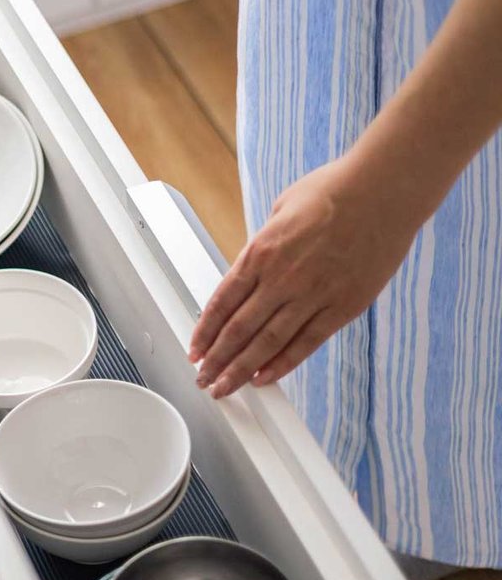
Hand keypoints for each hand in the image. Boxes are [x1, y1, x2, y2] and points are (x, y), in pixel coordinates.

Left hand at [188, 155, 423, 397]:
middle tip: (204, 379)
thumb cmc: (334, 191)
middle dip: (216, 359)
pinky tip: (265, 378)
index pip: (222, 302)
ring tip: (225, 388)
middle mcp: (281, 278)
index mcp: (260, 253)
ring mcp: (313, 295)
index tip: (195, 350)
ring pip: (268, 343)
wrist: (385, 190)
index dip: (204, 331)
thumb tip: (252, 266)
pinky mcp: (343, 306)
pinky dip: (283, 364)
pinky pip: (307, 342)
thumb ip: (264, 244)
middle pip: (239, 330)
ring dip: (241, 369)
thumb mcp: (280, 210)